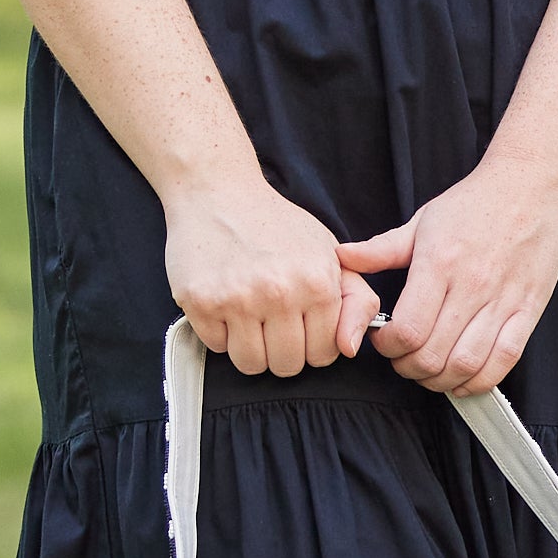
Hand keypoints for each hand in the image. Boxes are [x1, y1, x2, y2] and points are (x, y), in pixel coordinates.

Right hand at [166, 177, 380, 376]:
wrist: (219, 192)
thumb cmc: (277, 227)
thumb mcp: (330, 255)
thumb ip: (357, 301)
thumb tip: (351, 348)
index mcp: (318, 282)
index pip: (324, 354)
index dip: (312, 344)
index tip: (301, 324)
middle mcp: (280, 292)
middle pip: (287, 365)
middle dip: (281, 350)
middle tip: (272, 320)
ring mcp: (237, 298)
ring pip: (251, 364)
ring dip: (249, 347)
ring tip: (248, 314)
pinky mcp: (201, 301)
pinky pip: (216, 347)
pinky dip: (219, 333)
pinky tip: (224, 303)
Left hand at [337, 160, 557, 394]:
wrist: (530, 185)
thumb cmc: (475, 203)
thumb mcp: (421, 221)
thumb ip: (380, 248)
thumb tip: (342, 258)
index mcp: (439, 264)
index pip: (407, 329)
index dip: (388, 347)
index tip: (384, 342)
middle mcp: (472, 286)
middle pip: (432, 355)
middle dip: (408, 368)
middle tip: (403, 360)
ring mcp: (503, 301)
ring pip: (466, 364)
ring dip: (440, 381)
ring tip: (430, 371)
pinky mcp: (529, 310)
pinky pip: (504, 360)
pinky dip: (480, 381)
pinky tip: (464, 378)